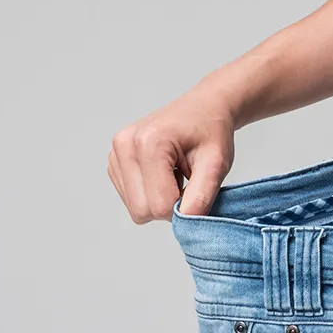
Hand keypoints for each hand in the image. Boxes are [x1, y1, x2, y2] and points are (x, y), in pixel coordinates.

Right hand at [109, 85, 237, 221]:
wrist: (205, 107)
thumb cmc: (212, 130)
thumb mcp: (218, 162)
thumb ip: (202, 196)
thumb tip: (185, 224)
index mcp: (149, 142)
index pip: (158, 206)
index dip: (183, 207)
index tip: (197, 186)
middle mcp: (125, 146)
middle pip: (141, 210)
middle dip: (169, 204)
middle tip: (188, 181)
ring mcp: (116, 153)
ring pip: (135, 208)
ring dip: (160, 198)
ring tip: (176, 172)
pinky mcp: (115, 162)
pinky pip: (131, 198)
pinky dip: (151, 192)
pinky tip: (165, 171)